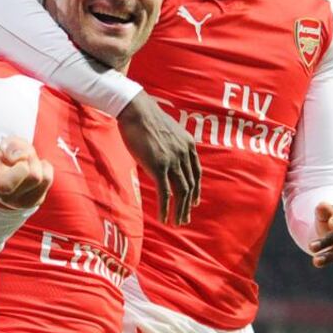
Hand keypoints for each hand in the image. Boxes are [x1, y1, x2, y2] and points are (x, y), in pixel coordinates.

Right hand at [0, 136, 53, 209]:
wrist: (16, 174)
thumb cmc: (9, 158)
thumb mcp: (8, 144)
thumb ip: (12, 145)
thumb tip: (21, 157)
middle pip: (11, 181)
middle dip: (24, 163)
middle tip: (23, 160)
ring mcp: (14, 199)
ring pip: (35, 176)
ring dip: (36, 162)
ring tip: (29, 162)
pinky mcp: (32, 202)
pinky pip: (47, 178)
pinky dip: (45, 167)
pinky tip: (36, 168)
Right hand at [117, 91, 199, 224]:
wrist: (136, 110)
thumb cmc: (146, 119)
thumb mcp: (166, 132)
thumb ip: (171, 145)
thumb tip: (165, 156)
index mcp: (188, 145)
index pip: (196, 173)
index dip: (196, 189)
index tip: (194, 201)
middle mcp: (184, 154)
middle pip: (190, 185)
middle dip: (188, 204)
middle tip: (185, 218)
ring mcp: (173, 160)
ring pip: (181, 192)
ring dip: (179, 210)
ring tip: (177, 222)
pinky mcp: (159, 166)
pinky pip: (165, 193)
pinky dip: (165, 208)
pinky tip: (163, 218)